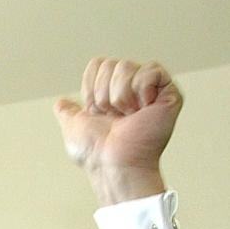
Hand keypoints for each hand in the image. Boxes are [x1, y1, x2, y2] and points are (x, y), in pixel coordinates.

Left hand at [54, 58, 179, 205]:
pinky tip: (142, 111)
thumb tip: (61, 103)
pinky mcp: (168, 92)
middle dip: (103, 94)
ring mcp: (150, 89)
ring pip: (126, 67)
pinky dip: (140, 92)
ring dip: (119, 97)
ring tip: (127, 116)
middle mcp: (131, 88)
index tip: (95, 112)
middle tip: (114, 117)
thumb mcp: (73, 128)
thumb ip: (68, 113)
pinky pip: (150, 71)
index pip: (98, 65)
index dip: (91, 88)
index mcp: (110, 93)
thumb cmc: (95, 153)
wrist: (112, 163)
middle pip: (111, 64)